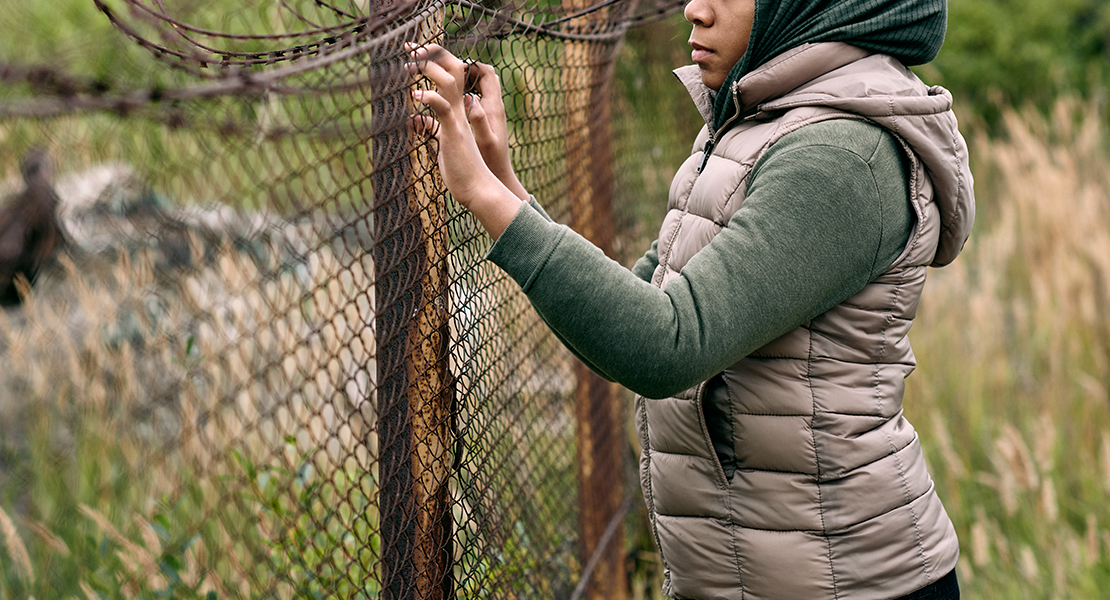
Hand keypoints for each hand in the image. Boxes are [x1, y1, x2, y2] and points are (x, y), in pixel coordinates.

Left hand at [407, 43, 522, 238]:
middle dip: (432, 54)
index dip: (435, 62)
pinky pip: (443, 109)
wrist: (479, 189)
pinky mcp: (454, 133)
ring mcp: (459, 120)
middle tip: (410, 48)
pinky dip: (430, 99)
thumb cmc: (462, 171)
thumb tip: (416, 121)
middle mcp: (460, 111)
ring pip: (449, 82)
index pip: (451, 77)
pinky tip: (416, 96)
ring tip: (411, 63)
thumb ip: (433, 128)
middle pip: (452, 70)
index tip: (416, 55)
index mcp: (458, 112)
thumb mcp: (442, 143)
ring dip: (429, 68)